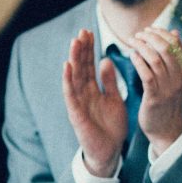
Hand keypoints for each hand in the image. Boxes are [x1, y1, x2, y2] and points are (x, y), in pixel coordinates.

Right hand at [62, 29, 126, 176]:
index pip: (90, 65)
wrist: (109, 151)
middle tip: (82, 31)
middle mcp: (83, 93)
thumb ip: (109, 82)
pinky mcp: (76, 113)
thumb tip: (106, 60)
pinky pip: (71, 95)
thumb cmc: (111, 126)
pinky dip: (68, 80)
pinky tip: (67, 67)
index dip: (89, 49)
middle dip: (81, 50)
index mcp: (93, 89)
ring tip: (74, 42)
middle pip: (81, 67)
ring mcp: (78, 103)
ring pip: (74, 77)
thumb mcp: (114, 99)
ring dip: (74, 59)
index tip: (89, 33)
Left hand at [129, 27, 181, 155]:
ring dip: (142, 46)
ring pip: (155, 58)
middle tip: (138, 34)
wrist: (167, 130)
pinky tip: (132, 55)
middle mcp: (179, 77)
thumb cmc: (168, 101)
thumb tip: (174, 32)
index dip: (162, 32)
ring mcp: (168, 87)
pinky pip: (146, 74)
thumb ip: (175, 56)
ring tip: (132, 41)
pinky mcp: (154, 97)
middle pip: (166, 48)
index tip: (149, 29)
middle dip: (150, 37)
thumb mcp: (176, 77)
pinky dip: (138, 61)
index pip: (177, 44)